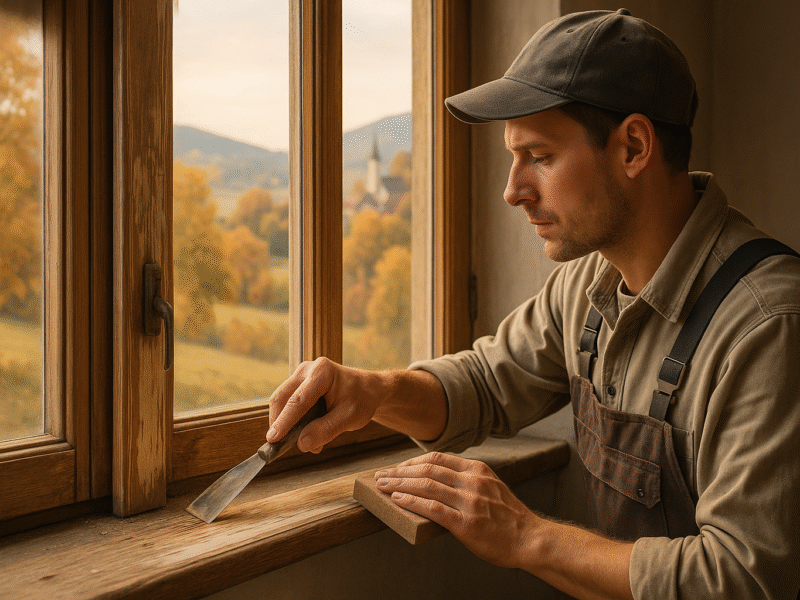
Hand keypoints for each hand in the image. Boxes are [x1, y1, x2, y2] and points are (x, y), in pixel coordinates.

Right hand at [267, 357, 380, 452]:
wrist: (368, 389)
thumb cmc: (362, 399)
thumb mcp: (350, 418)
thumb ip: (326, 430)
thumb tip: (302, 444)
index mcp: (322, 372)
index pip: (298, 400)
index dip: (284, 421)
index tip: (273, 439)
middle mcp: (308, 369)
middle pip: (282, 397)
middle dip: (279, 423)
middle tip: (280, 446)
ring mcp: (301, 375)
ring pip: (281, 400)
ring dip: (285, 423)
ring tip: (302, 441)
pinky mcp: (298, 383)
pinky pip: (287, 402)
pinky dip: (290, 419)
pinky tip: (302, 432)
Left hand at [375, 452, 535, 568]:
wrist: (530, 539)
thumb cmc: (509, 517)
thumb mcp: (491, 487)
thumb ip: (467, 480)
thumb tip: (435, 481)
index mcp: (477, 469)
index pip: (437, 459)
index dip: (412, 462)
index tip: (397, 468)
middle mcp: (472, 481)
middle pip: (427, 469)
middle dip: (400, 472)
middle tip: (381, 476)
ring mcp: (469, 501)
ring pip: (426, 486)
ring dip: (399, 485)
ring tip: (383, 487)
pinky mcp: (466, 523)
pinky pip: (432, 508)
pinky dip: (411, 502)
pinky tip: (397, 500)